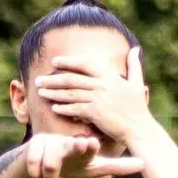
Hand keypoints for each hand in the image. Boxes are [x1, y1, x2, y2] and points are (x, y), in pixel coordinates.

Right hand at [19, 131, 142, 177]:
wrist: (43, 163)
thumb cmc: (73, 163)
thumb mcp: (94, 167)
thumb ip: (117, 167)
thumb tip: (145, 164)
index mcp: (83, 148)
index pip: (88, 148)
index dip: (89, 147)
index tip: (91, 144)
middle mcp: (66, 143)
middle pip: (69, 147)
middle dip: (74, 148)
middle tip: (82, 145)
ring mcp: (48, 144)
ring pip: (50, 163)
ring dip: (50, 176)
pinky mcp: (32, 148)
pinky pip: (32, 164)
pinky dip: (36, 175)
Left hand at [34, 45, 154, 144]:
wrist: (139, 128)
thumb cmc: (137, 107)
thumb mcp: (137, 83)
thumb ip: (134, 65)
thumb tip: (135, 49)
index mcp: (109, 76)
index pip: (84, 64)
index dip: (68, 61)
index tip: (54, 61)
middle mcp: (102, 85)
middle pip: (72, 79)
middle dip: (52, 79)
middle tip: (38, 80)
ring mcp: (98, 99)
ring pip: (70, 94)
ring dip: (53, 93)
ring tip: (40, 92)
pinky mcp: (95, 113)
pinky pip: (74, 109)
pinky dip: (63, 108)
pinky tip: (53, 107)